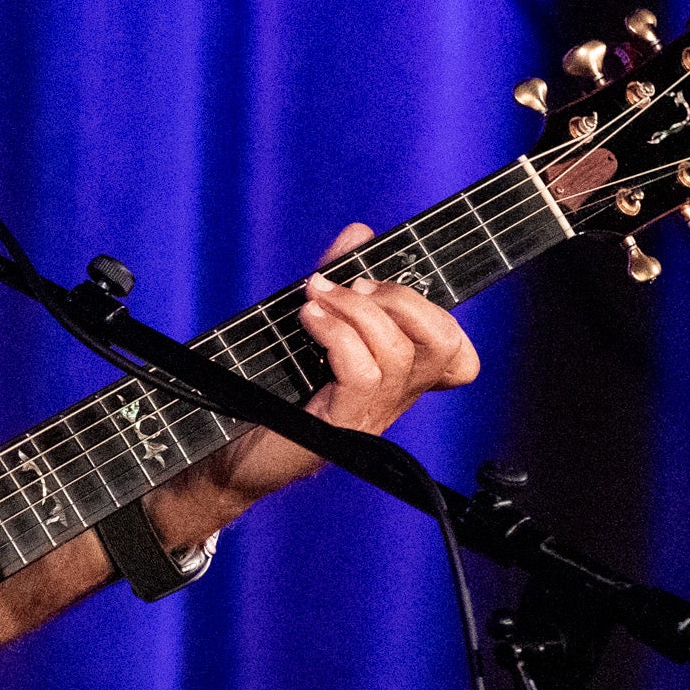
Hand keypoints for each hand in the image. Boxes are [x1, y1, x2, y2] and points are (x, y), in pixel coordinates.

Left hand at [197, 221, 483, 505]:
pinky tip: (309, 319)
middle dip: (402, 298)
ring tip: (315, 297)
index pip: (458, 356)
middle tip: (352, 286)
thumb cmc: (271, 394)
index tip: (382, 289)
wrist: (231, 455)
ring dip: (355, 310)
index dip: (441, 318)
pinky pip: (363, 373)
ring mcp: (372, 414)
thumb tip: (361, 233)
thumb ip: (338, 281)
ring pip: (398, 352)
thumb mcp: (310, 327)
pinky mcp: (342, 426)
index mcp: (397, 378)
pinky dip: (337, 335)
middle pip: (443, 342)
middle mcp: (394, 398)